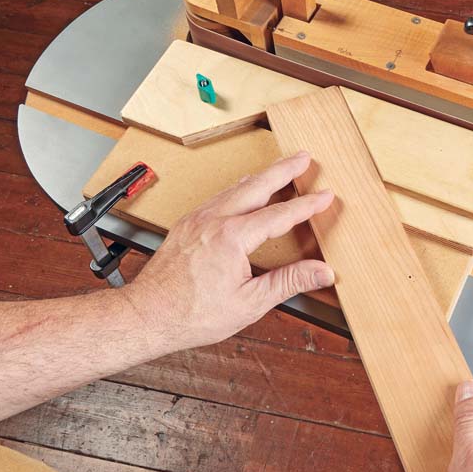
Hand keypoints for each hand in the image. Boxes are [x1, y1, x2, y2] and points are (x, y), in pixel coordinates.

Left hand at [125, 152, 334, 350]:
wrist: (147, 315)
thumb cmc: (192, 314)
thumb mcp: (249, 303)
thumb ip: (289, 282)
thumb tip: (322, 272)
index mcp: (232, 238)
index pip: (279, 214)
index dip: (306, 205)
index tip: (326, 195)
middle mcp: (213, 220)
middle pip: (257, 185)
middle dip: (283, 169)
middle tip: (303, 157)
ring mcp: (197, 219)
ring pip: (235, 188)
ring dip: (260, 176)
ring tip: (279, 168)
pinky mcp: (186, 224)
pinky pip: (217, 197)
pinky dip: (237, 189)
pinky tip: (242, 190)